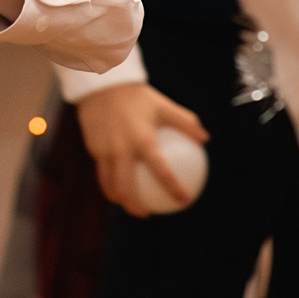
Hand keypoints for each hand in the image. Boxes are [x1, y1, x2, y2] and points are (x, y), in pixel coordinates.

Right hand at [76, 82, 208, 217]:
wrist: (101, 83)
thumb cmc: (137, 96)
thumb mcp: (164, 105)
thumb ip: (185, 122)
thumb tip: (205, 138)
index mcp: (142, 140)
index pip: (161, 171)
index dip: (173, 188)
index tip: (183, 200)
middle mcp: (122, 149)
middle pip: (126, 187)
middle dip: (135, 207)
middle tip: (146, 214)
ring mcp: (104, 151)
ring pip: (110, 184)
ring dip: (119, 199)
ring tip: (128, 205)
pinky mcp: (93, 149)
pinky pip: (101, 172)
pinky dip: (108, 183)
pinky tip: (116, 185)